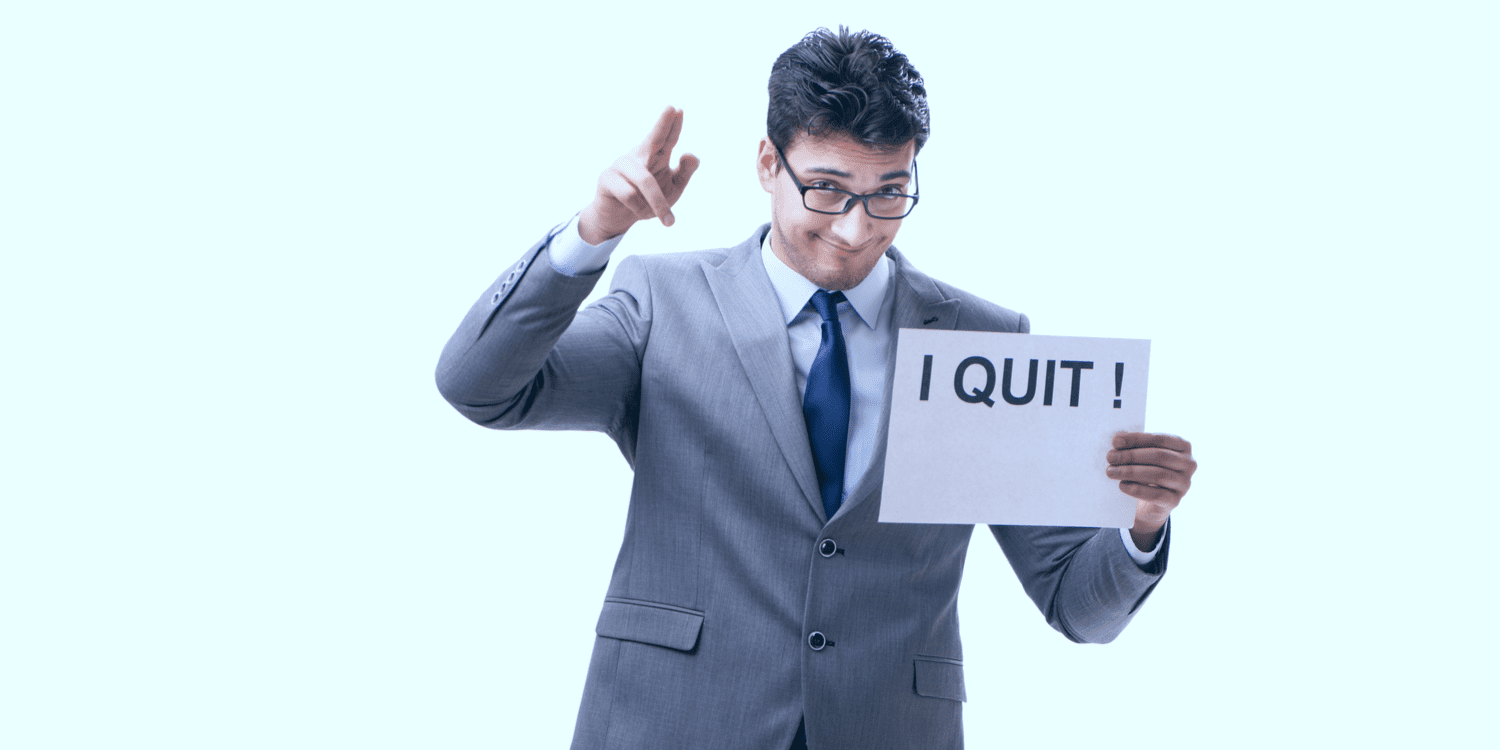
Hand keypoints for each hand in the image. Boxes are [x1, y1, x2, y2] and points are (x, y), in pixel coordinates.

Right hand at [578, 106, 700, 244]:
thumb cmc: (647, 201)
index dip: (672, 124)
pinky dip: (639, 209)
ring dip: (657, 204)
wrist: (619, 219)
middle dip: (662, 124)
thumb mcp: (671, 190)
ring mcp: (620, 165)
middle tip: (671, 107)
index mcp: (655, 156)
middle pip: (652, 139)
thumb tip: (691, 154)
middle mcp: (638, 156)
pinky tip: (637, 211)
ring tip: (665, 219)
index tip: (678, 109)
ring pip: (645, 181)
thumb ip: (684, 173)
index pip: (667, 138)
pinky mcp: (606, 178)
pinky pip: (629, 195)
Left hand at [1105, 432, 1195, 550]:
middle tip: (1110, 457)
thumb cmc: (1146, 470)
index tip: (1116, 441)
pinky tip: (1122, 485)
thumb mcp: (1142, 455)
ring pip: (1158, 475)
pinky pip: (1157, 495)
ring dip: (1131, 472)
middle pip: (1159, 456)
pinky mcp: (1175, 501)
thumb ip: (1133, 445)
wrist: (1150, 502)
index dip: (1137, 439)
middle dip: (1132, 456)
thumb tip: (1118, 439)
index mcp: (1182, 446)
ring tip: (1111, 471)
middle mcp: (1188, 464)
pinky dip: (1137, 489)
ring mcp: (1184, 483)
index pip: (1160, 439)